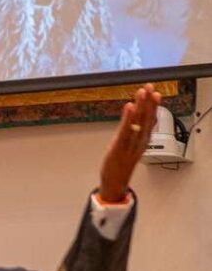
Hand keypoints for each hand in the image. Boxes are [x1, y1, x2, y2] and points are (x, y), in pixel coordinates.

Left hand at [98, 83, 161, 202]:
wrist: (115, 183)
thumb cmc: (122, 164)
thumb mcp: (132, 146)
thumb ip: (138, 131)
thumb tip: (147, 118)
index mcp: (143, 141)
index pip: (150, 121)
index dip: (154, 107)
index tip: (156, 93)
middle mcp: (139, 142)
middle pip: (146, 119)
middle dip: (148, 102)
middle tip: (149, 87)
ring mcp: (129, 145)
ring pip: (137, 123)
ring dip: (140, 106)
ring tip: (141, 92)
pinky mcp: (118, 148)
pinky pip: (125, 132)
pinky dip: (128, 119)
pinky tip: (130, 107)